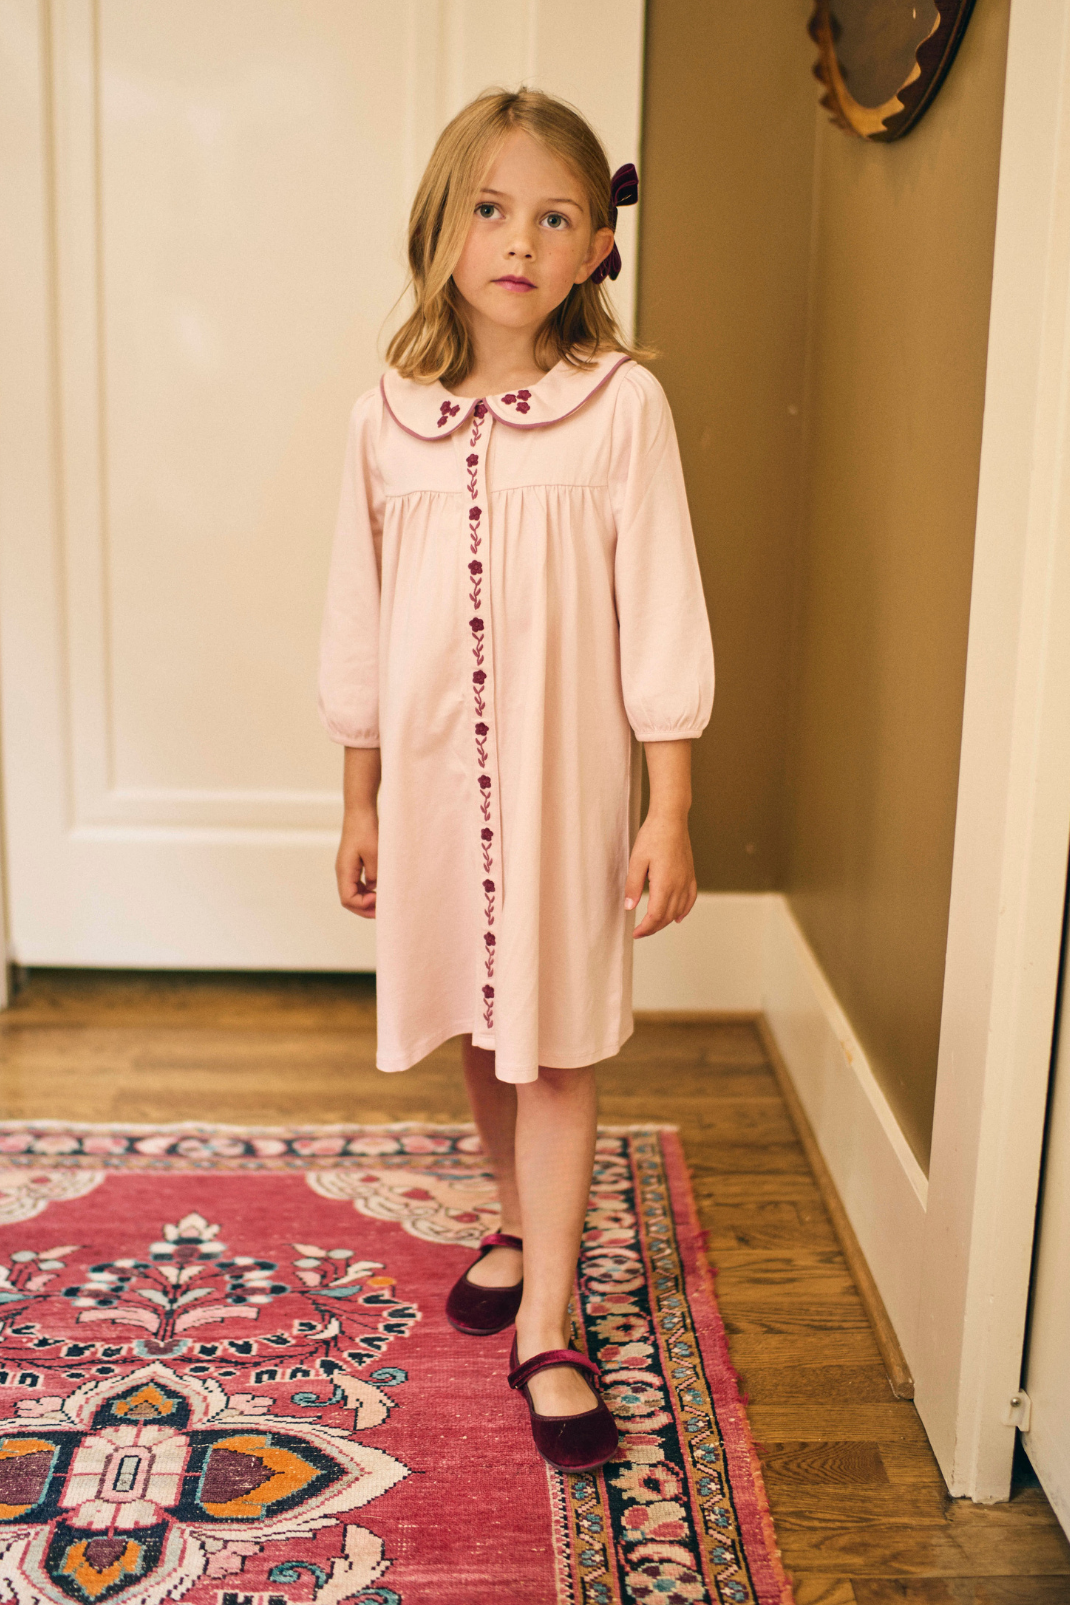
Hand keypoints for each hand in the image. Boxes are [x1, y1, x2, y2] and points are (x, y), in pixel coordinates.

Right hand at [336, 808, 377, 917]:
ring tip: (383, 902)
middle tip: (383, 911)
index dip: (363, 905)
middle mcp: (343, 872)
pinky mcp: (354, 863)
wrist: (360, 811)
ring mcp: (347, 868)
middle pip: (349, 900)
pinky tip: (380, 889)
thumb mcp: (375, 854)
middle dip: (365, 908)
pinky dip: (367, 891)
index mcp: (344, 871)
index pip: (348, 899)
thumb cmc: (366, 830)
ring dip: (366, 900)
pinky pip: (358, 884)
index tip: (378, 898)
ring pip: (353, 893)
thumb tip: (374, 889)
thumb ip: (375, 875)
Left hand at [624, 811, 697, 938]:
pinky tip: (678, 917)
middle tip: (640, 932)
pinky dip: (684, 911)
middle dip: (653, 928)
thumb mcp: (636, 861)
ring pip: (678, 910)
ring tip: (653, 926)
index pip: (655, 916)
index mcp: (664, 884)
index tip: (635, 933)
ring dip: (666, 921)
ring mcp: (687, 880)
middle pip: (667, 916)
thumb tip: (629, 907)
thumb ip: (633, 886)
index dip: (645, 928)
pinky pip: (690, 899)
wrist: (671, 820)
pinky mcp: (690, 874)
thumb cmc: (652, 837)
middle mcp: (679, 885)